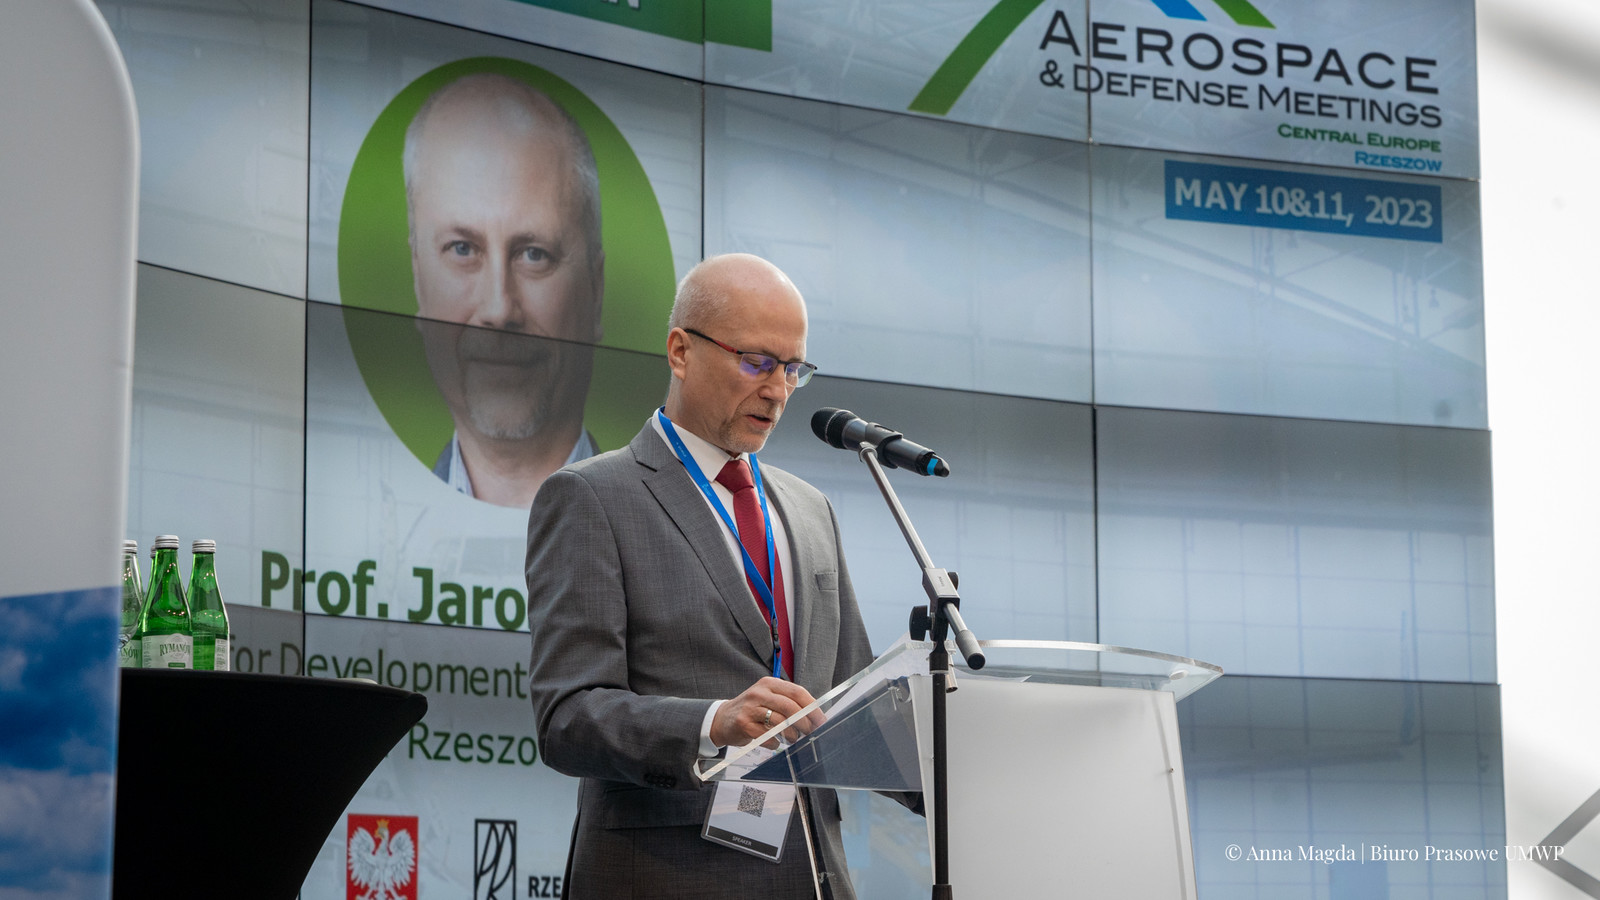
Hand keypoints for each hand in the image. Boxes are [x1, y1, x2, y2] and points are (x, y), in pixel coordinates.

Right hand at [711, 677, 826, 748]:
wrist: (723, 719)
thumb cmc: (752, 710)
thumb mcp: (769, 698)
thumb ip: (789, 703)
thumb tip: (814, 716)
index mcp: (769, 683)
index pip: (797, 692)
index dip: (813, 707)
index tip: (821, 720)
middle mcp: (759, 693)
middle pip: (791, 707)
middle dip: (805, 723)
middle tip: (810, 732)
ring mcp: (750, 708)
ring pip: (780, 722)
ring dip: (792, 735)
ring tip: (793, 739)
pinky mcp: (743, 724)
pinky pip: (767, 736)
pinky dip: (776, 743)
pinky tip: (775, 743)